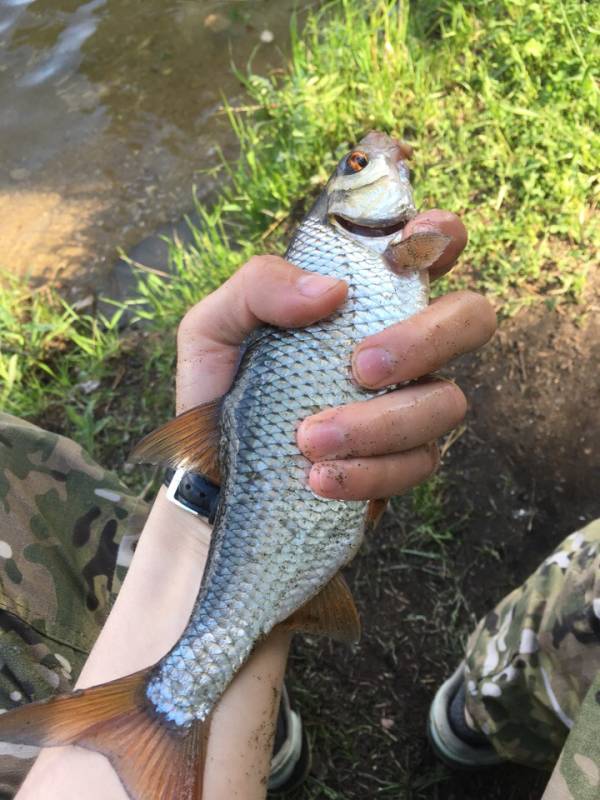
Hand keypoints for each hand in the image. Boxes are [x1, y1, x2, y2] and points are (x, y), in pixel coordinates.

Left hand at [177, 209, 495, 501]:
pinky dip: (368, 472)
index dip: (439, 236)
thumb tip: (332, 290)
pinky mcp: (401, 462)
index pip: (425, 251)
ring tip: (310, 439)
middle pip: (470, 319)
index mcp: (359, 299)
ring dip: (380, 424)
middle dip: (426, 339)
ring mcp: (407, 404)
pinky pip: (417, 464)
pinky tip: (318, 478)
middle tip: (361, 367)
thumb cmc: (219, 389)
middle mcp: (399, 345)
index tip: (418, 240)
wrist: (213, 475)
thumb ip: (258, 287)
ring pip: (446, 402)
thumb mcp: (213, 326)